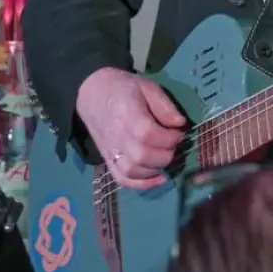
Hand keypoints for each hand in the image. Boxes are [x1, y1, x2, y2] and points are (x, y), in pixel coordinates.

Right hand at [74, 67, 186, 188]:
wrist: (92, 93)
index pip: (148, 134)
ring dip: (156, 169)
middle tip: (173, 144)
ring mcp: (110, 150)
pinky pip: (122, 179)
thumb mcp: (147, 87)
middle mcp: (117, 136)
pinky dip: (142, 184)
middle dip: (166, 154)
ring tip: (165, 156)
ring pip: (133, 170)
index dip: (169, 137)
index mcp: (127, 114)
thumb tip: (180, 124)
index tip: (178, 132)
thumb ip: (164, 105)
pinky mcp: (108, 159)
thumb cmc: (123, 88)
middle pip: (142, 156)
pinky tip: (158, 178)